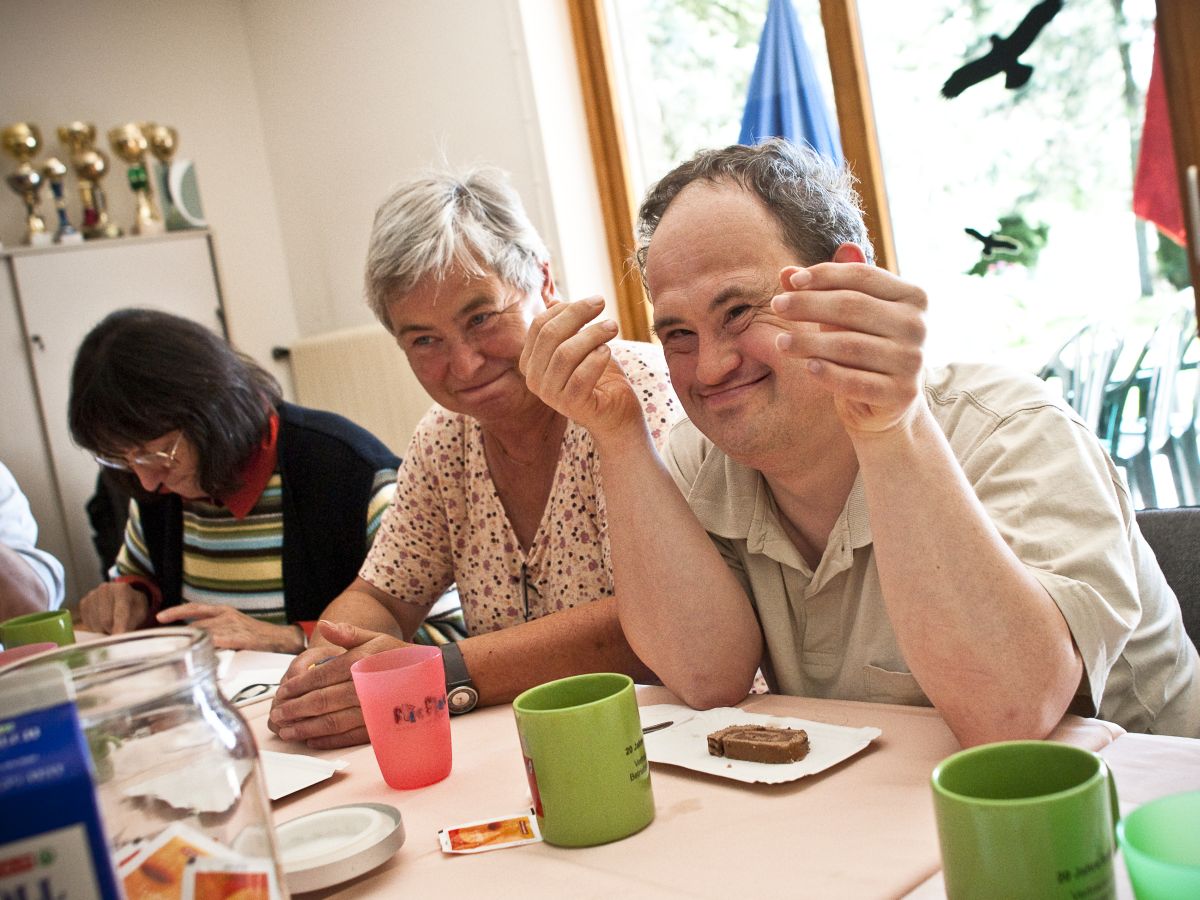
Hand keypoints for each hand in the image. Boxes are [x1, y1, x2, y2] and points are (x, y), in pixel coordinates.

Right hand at [79, 582, 151, 633]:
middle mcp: (105, 589)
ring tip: (113, 624)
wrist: (124, 596)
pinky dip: (96, 627)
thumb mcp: (140, 614)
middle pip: (106, 620)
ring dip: (104, 630)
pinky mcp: (84, 602)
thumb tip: (121, 638)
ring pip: (95, 624)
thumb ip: (132, 624)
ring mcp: (92, 595)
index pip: (120, 613)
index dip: (120, 627)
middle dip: (113, 630)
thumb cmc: (134, 607)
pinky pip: (87, 623)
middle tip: (119, 631)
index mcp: (122, 589)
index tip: (118, 638)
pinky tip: (103, 621)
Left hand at [156, 602, 304, 652]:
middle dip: (180, 637)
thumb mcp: (234, 628)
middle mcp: (226, 615)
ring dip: (190, 645)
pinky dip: (205, 648)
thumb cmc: (257, 638)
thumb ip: (216, 632)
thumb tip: (195, 642)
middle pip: (195, 625)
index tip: (159, 618)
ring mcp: (232, 626)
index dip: (176, 612)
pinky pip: (215, 642)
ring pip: (203, 634)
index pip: (194, 608)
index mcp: (224, 611)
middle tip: (164, 647)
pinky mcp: (238, 638)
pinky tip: (197, 656)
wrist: (281, 639)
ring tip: (178, 655)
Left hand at [268, 620, 406, 748]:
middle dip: (295, 709)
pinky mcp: (379, 727)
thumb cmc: (398, 656)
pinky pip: (348, 737)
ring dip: (305, 728)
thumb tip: (324, 625)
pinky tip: (311, 740)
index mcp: (361, 662)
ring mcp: (372, 709)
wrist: (432, 677)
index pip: (320, 676)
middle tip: (276, 715)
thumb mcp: (376, 638)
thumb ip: (348, 633)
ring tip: (286, 731)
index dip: (297, 686)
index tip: (281, 693)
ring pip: (332, 722)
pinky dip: (327, 740)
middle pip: (321, 700)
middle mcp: (365, 686)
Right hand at [520, 297, 643, 444]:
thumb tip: (555, 301)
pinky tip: (607, 351)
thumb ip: (567, 328)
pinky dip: (596, 359)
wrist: (618, 413)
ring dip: (592, 334)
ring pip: (565, 353)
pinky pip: (580, 376)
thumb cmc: (600, 376)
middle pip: (550, 336)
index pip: (539, 326)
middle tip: (603, 304)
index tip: (595, 301)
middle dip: (578, 314)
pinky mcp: (571, 406)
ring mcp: (550, 395)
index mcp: (530, 362)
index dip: (566, 309)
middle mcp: (534, 379)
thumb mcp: (581, 346)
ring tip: (613, 327)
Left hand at [771, 244, 927, 436]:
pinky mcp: (901, 393)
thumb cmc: (864, 347)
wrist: (887, 402)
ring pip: (850, 345)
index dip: (824, 275)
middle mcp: (917, 326)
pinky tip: (808, 366)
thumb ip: (821, 291)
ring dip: (809, 342)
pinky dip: (829, 373)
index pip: (862, 276)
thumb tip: (786, 271)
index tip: (791, 281)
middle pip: (853, 306)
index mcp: (913, 297)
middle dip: (809, 304)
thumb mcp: (845, 316)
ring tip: (781, 342)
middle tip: (777, 306)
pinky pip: (856, 381)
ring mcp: (912, 361)